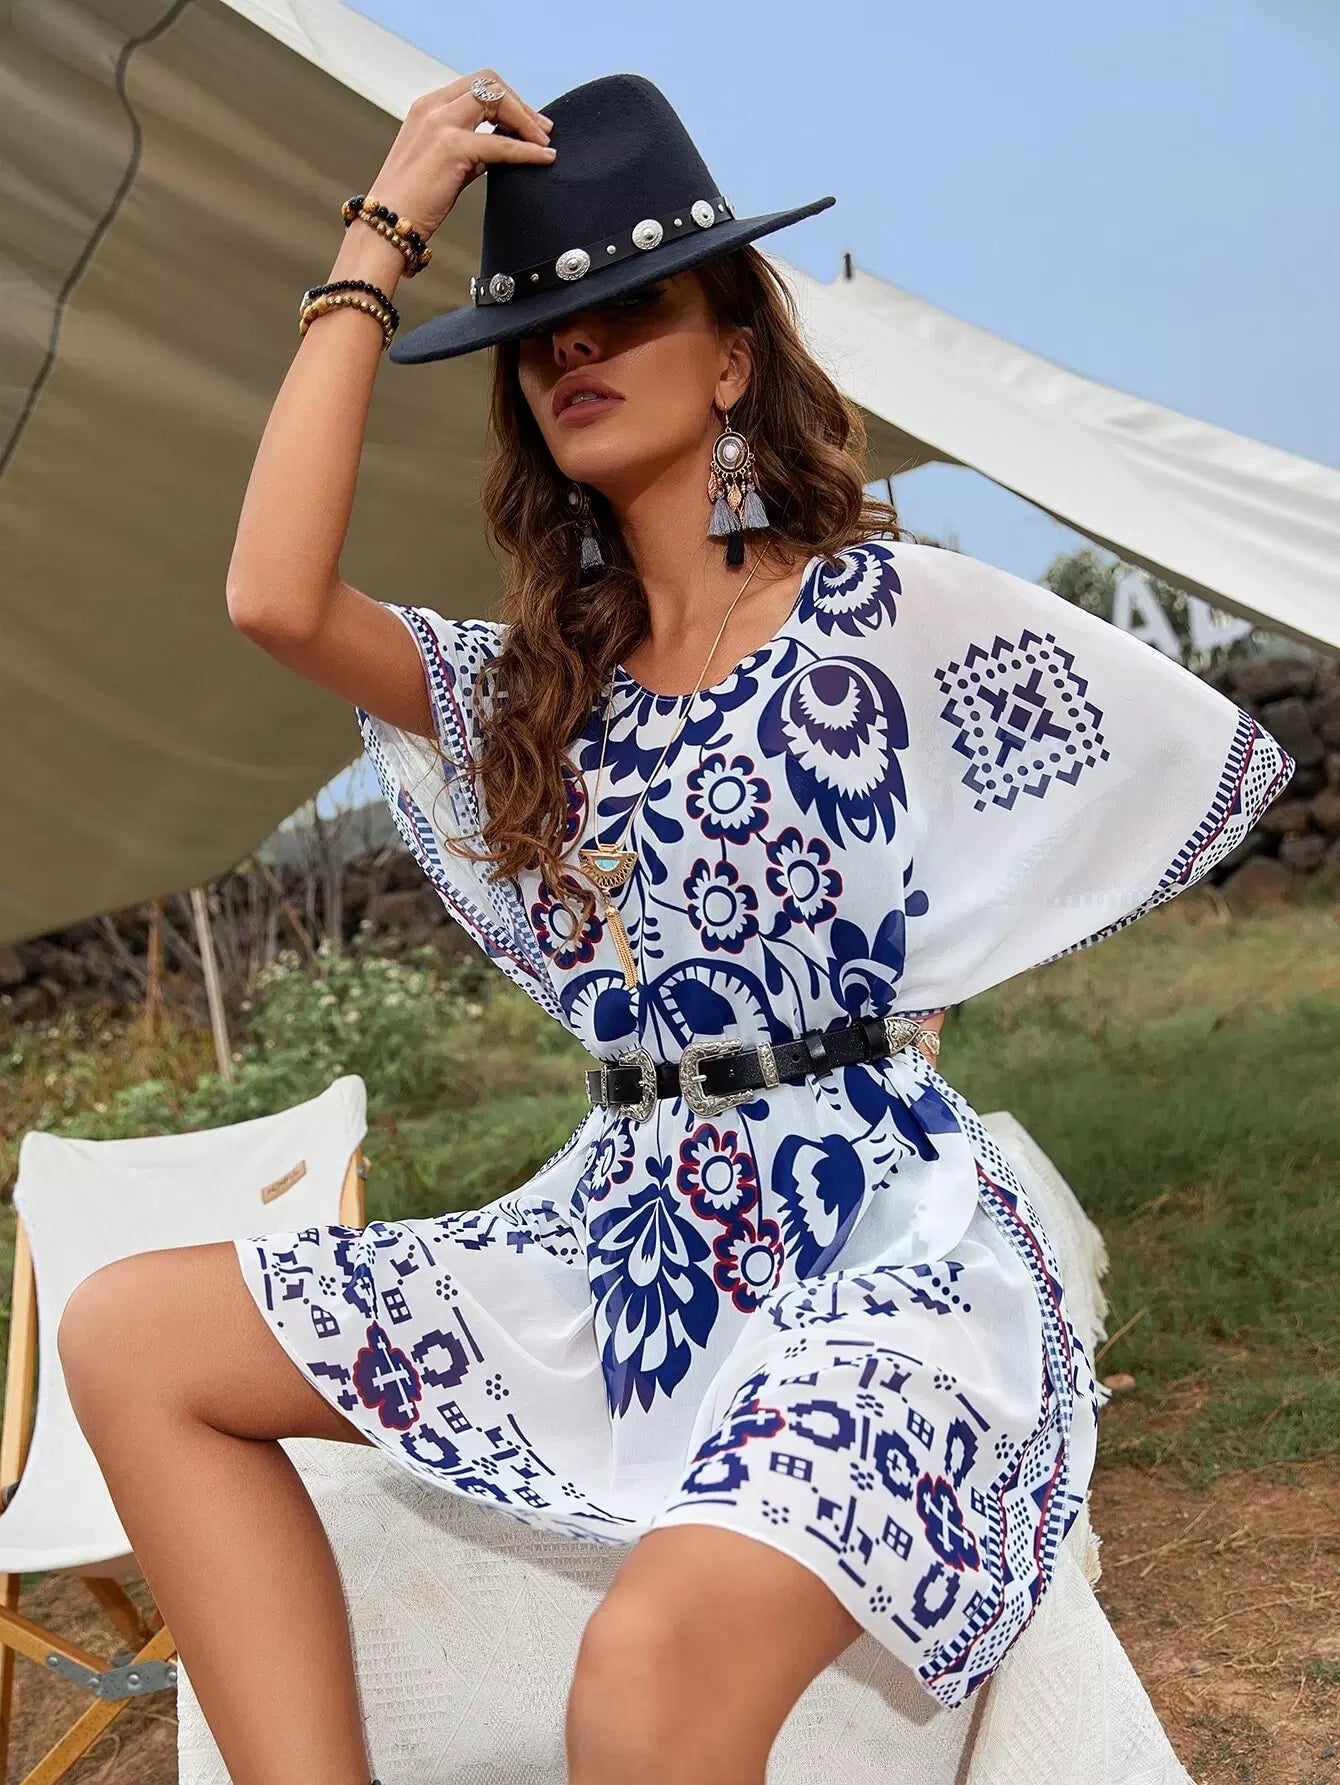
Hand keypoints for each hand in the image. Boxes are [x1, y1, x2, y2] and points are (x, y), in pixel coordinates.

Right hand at [366, 70, 554, 241]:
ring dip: (526, 120)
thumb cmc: (412, 203)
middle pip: (489, 83)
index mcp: (427, 107)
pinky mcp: (452, 148)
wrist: (386, 226)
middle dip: (520, 104)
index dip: (507, 99)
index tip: (527, 123)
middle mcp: (432, 108)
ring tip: (543, 144)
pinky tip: (545, 159)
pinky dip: (528, 150)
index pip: (476, 85)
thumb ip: (469, 148)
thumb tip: (500, 146)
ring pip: (496, 100)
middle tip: (542, 130)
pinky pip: (501, 143)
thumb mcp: (442, 163)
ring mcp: (440, 124)